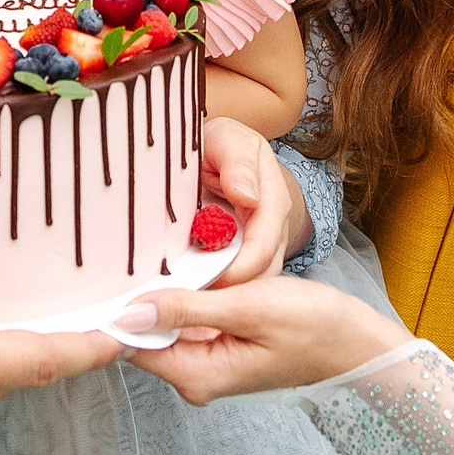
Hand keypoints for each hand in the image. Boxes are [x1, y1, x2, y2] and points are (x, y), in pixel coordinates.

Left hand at [119, 277, 411, 403]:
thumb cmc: (314, 326)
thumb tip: (128, 314)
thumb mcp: (248, 308)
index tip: (111, 269)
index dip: (121, 308)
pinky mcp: (218, 348)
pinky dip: (188, 295)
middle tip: (135, 249)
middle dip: (144, 295)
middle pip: (146, 333)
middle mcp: (194, 377)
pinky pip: (188, 320)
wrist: (358, 342)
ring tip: (159, 251)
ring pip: (166, 322)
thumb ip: (186, 309)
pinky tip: (189, 268)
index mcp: (196, 376)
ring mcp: (206, 364)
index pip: (133, 344)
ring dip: (167, 291)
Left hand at [198, 118, 309, 287]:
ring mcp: (257, 245)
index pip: (263, 245)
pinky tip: (183, 303)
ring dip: (219, 297)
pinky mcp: (240, 256)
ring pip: (248, 284)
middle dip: (228, 291)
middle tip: (189, 304)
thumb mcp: (227, 140)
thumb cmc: (220, 144)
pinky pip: (232, 282)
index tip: (210, 281)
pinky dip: (210, 292)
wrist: (218, 150)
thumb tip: (247, 195)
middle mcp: (271, 229)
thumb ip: (236, 162)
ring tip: (183, 314)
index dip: (239, 268)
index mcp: (271, 201)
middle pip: (259, 273)